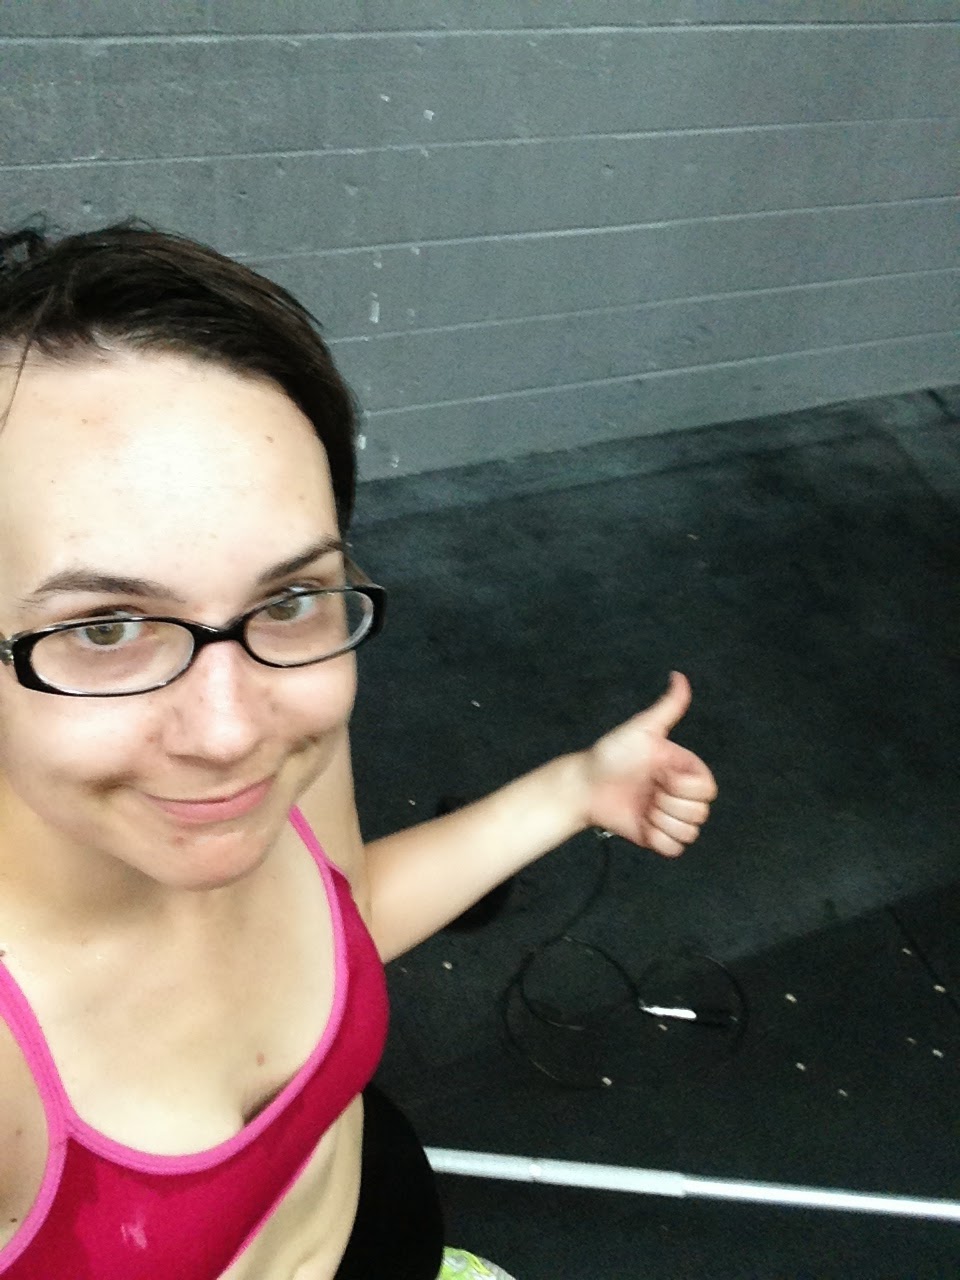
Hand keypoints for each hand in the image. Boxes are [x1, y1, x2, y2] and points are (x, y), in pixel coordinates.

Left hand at [582, 672, 715, 857]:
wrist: (584, 786)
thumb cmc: (611, 754)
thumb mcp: (640, 729)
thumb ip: (666, 708)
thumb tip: (678, 676)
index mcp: (684, 770)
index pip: (707, 790)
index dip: (683, 787)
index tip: (659, 775)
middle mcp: (681, 795)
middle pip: (700, 814)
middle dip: (669, 805)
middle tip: (647, 792)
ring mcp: (670, 817)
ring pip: (690, 833)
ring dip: (662, 823)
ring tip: (643, 808)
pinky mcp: (658, 837)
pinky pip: (675, 850)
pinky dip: (659, 841)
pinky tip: (642, 825)